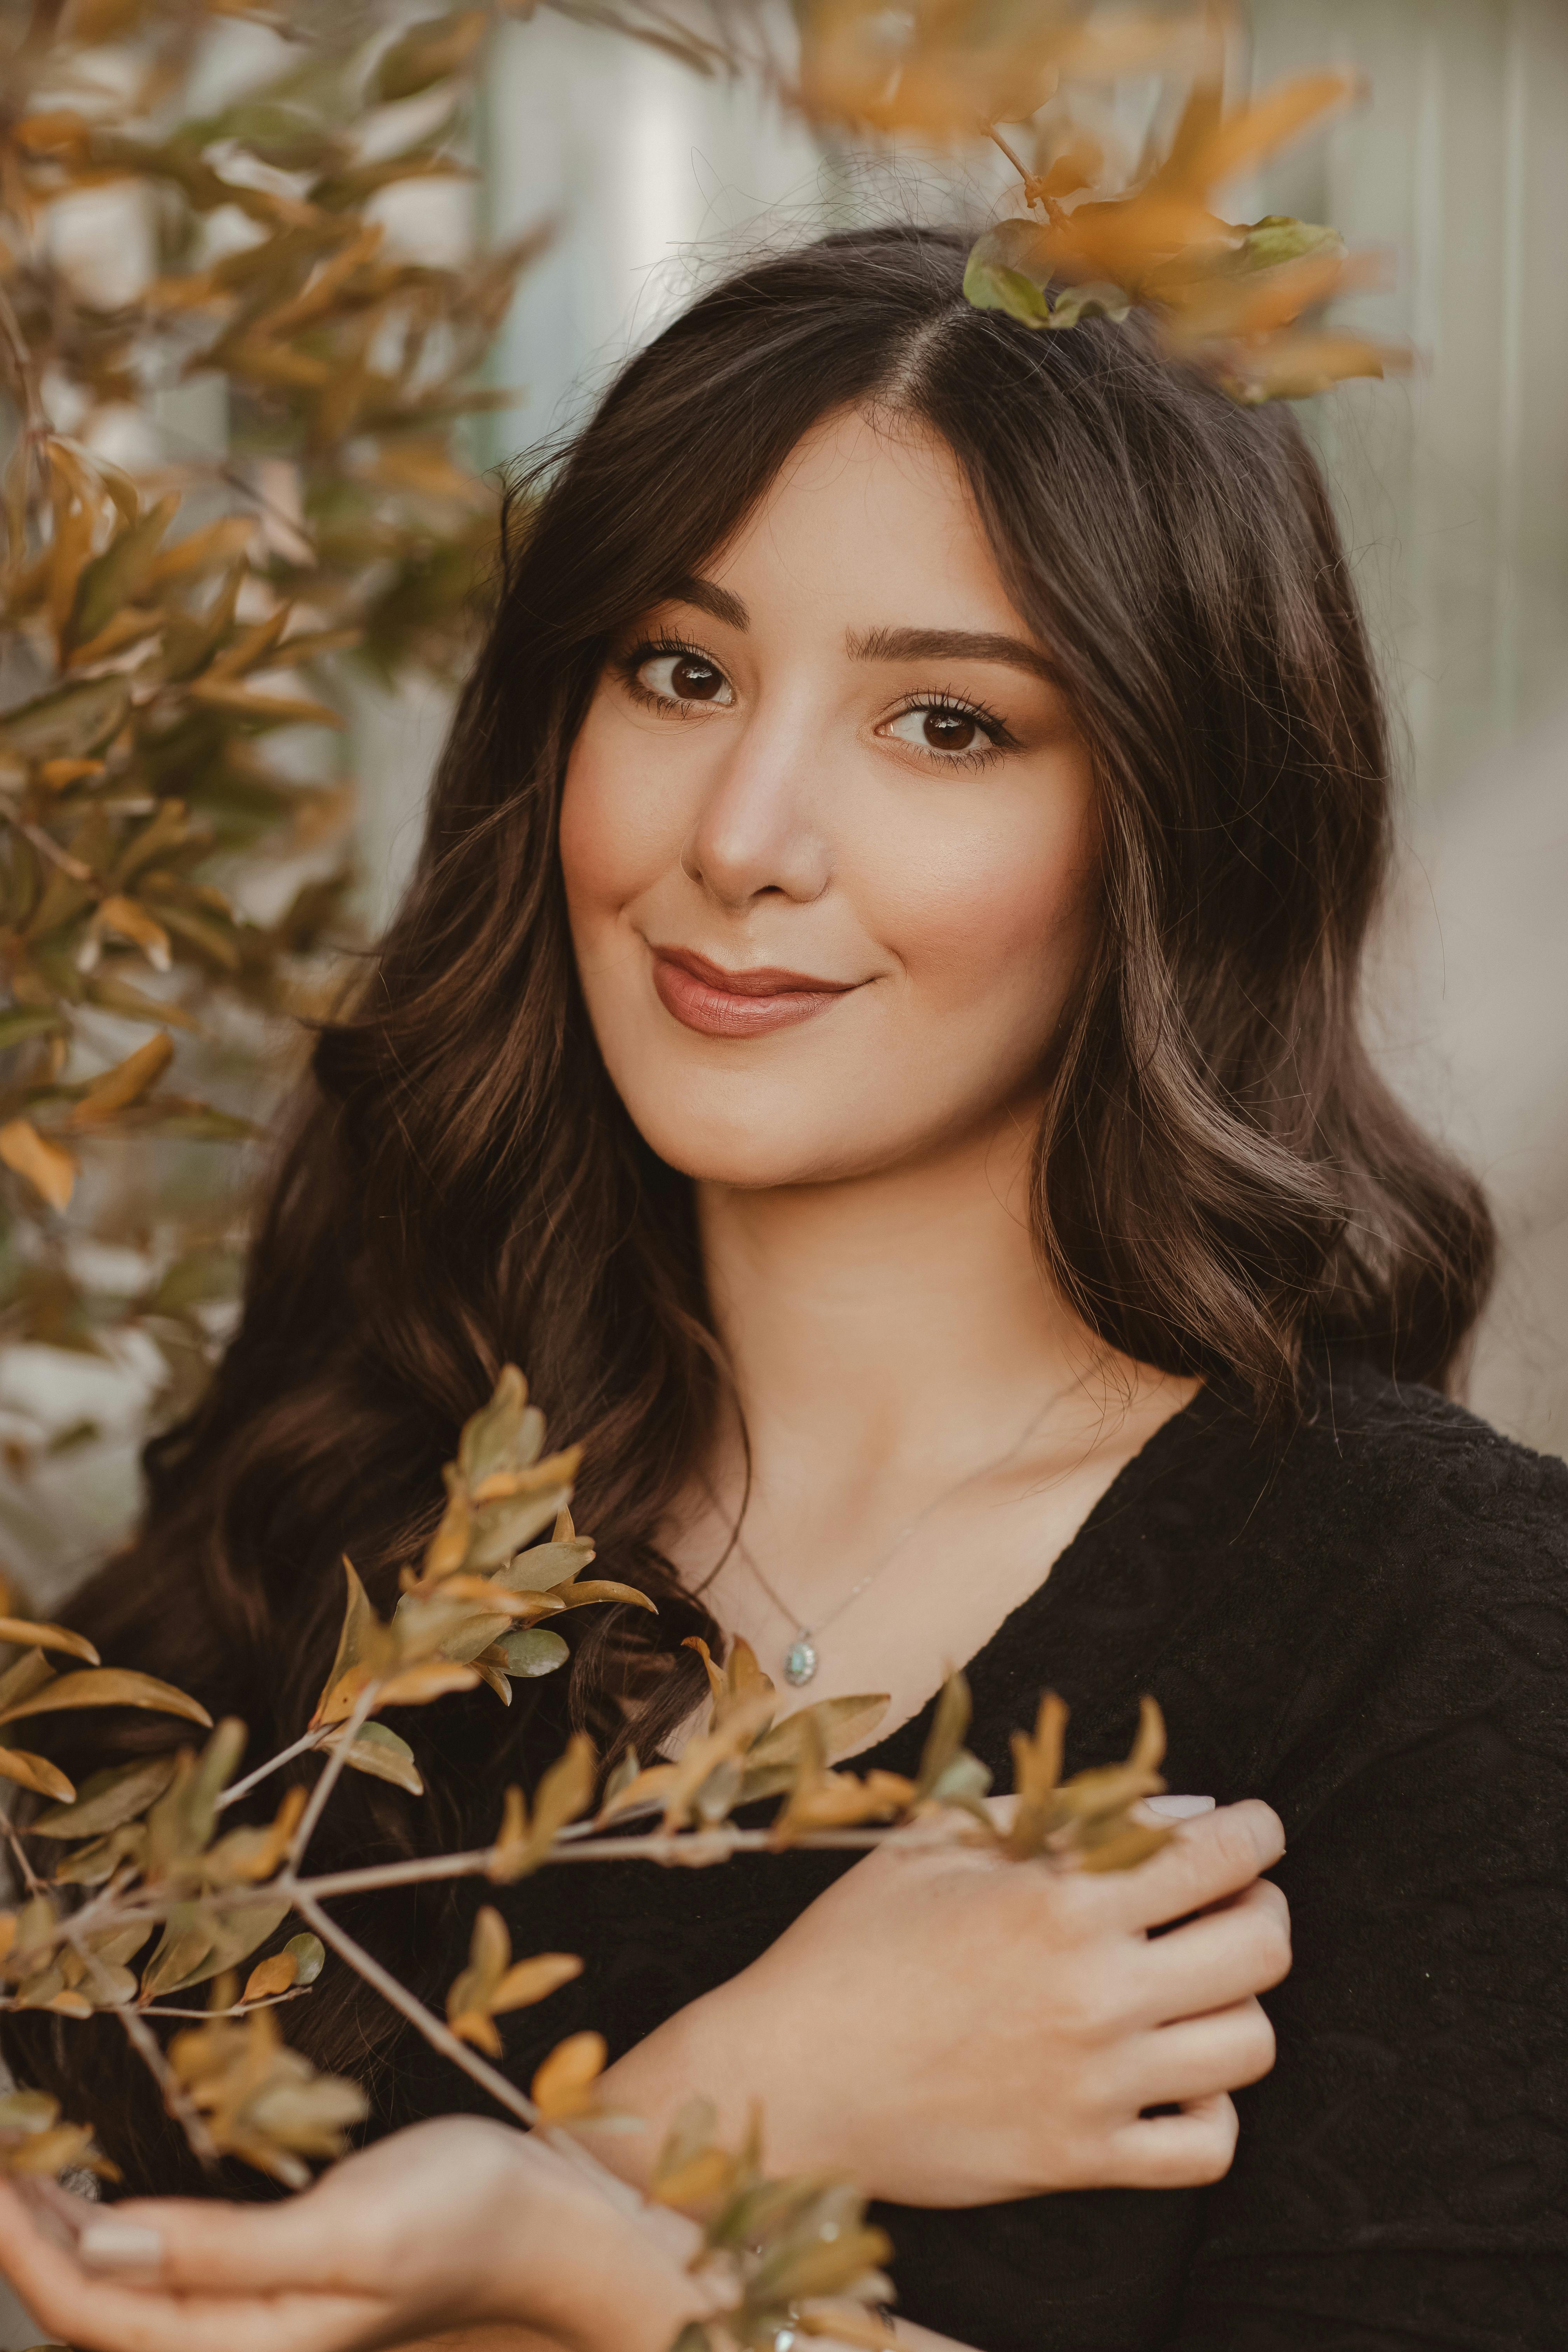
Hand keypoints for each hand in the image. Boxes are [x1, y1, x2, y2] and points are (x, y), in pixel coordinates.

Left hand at [0, 2117, 708, 2351]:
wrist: (553, 2224)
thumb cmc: (463, 2219)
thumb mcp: (347, 2231)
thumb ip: (224, 2253)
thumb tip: (103, 2244)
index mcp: (248, 2340)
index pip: (93, 2307)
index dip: (23, 2247)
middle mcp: (241, 2337)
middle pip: (94, 2306)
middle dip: (25, 2236)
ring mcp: (259, 2307)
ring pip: (123, 2287)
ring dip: (60, 2229)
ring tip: (20, 2166)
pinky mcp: (277, 2272)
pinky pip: (167, 2264)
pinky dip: (114, 2222)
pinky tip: (99, 2184)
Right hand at [605, 1798, 1289, 2205]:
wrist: (790, 2075)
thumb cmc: (852, 1945)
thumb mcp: (936, 1844)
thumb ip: (1052, 1812)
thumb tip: (1170, 1811)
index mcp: (1058, 1900)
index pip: (1216, 1855)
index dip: (1256, 1832)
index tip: (1255, 1830)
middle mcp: (1093, 1990)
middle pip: (1259, 1947)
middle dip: (1264, 1907)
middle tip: (1239, 1898)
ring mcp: (1094, 2082)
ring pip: (1249, 2044)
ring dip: (1241, 2004)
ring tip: (1204, 1984)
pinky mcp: (1080, 2159)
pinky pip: (1207, 2147)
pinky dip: (1211, 2110)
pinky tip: (1177, 2077)